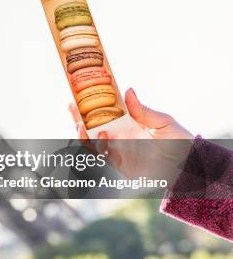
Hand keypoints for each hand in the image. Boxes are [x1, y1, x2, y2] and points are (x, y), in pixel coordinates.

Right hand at [69, 88, 193, 183]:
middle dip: (77, 119)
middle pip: (91, 129)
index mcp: (126, 125)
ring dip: (82, 134)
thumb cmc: (179, 142)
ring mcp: (117, 153)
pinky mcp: (119, 168)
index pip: (103, 115)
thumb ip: (143, 110)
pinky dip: (95, 149)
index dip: (89, 108)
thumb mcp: (162, 122)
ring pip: (90, 144)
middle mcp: (118, 138)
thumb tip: (127, 90)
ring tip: (81, 124)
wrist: (187, 167)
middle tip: (71, 107)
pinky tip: (100, 138)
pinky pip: (100, 159)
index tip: (78, 97)